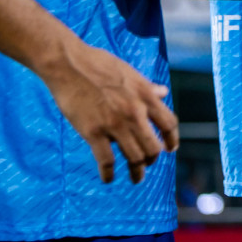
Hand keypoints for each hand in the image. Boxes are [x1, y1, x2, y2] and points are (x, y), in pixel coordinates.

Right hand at [38, 42, 178, 183]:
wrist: (69, 64)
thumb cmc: (98, 63)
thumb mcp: (130, 72)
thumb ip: (147, 87)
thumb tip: (163, 92)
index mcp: (146, 96)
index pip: (169, 123)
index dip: (172, 139)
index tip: (170, 149)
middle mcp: (135, 113)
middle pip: (153, 147)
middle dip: (152, 159)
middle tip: (147, 164)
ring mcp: (115, 124)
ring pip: (134, 158)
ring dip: (137, 172)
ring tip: (136, 178)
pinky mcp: (93, 132)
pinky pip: (106, 161)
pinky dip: (109, 174)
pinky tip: (108, 178)